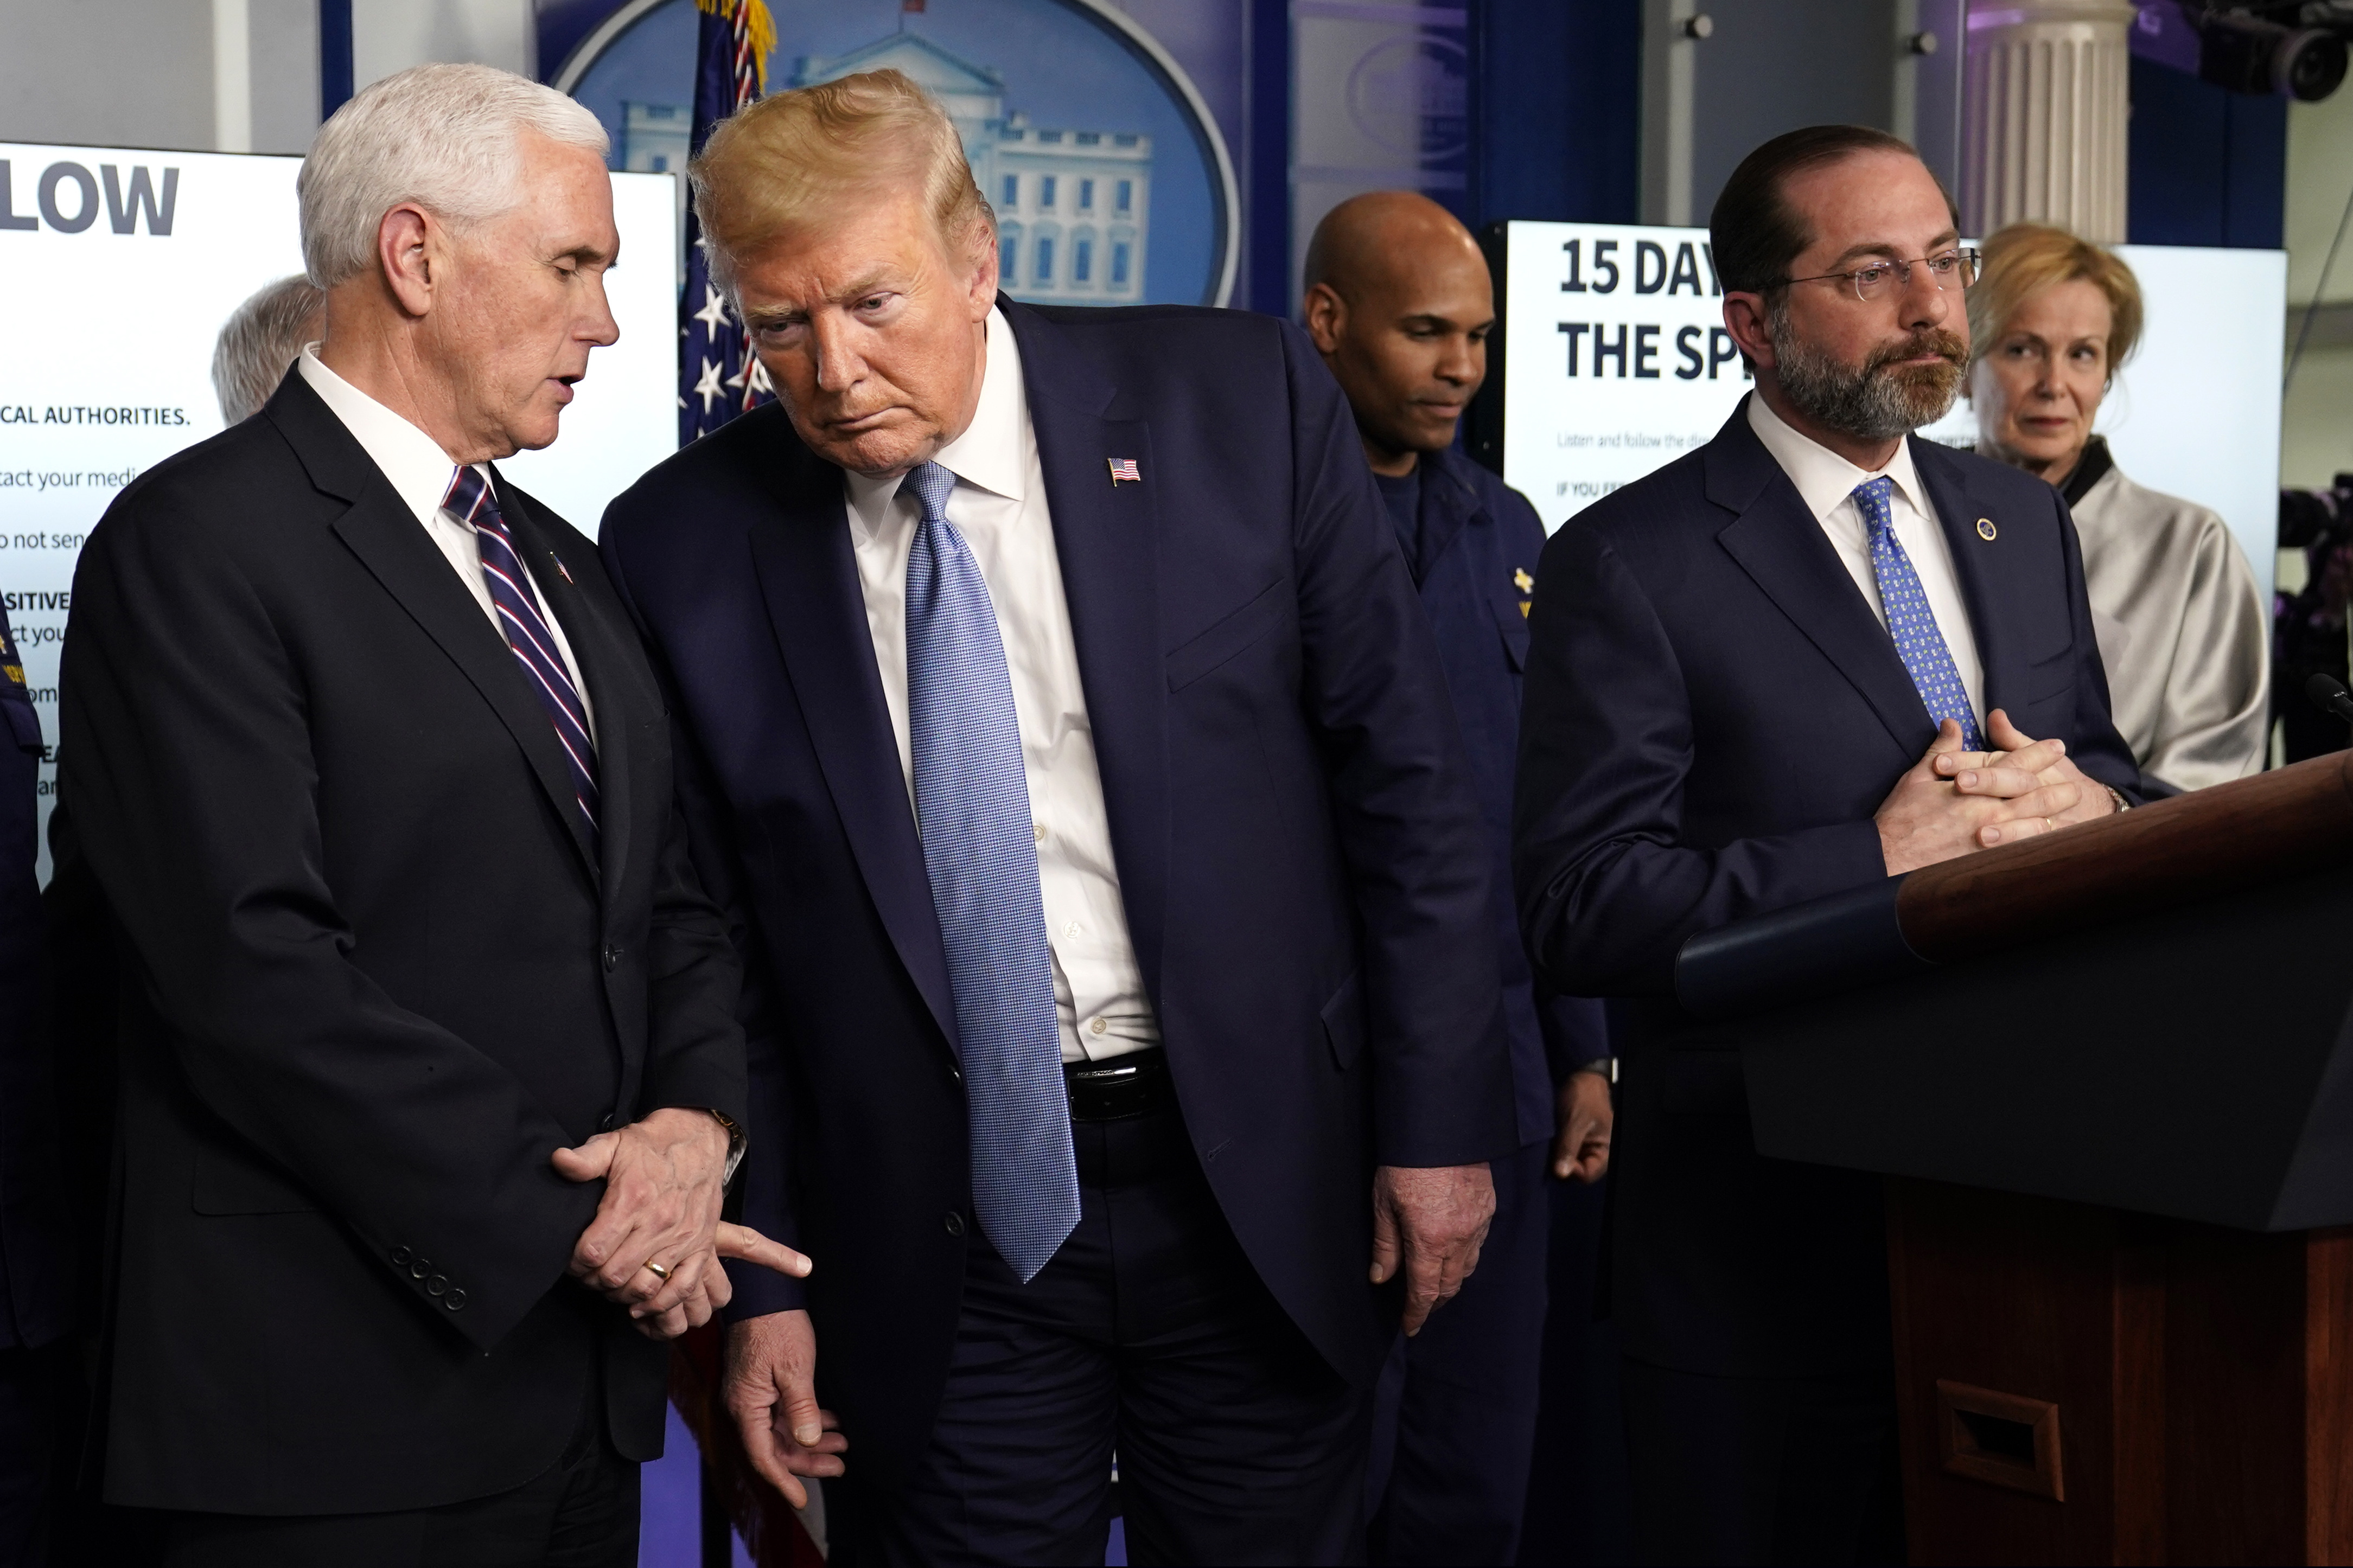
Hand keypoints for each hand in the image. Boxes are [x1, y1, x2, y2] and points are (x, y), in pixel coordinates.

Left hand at [551, 1107, 732, 1337]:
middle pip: (615, 1274)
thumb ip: (585, 1158)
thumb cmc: (652, 1145)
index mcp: (631, 1200)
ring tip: (611, 1283)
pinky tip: (641, 1300)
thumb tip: (558, 1161)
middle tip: (588, 1273)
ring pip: (645, 1285)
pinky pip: (681, 1287)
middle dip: (593, 1280)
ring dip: (622, 1293)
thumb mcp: (614, 1143)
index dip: (575, 1263)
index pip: (593, 1251)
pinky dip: (660, 1302)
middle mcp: (657, 1223)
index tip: (572, 1259)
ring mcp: (681, 1238)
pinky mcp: (700, 1245)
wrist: (699, 1138)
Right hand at [725, 1309, 847, 1507]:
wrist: (764, 1293)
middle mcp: (744, 1407)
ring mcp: (752, 1396)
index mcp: (746, 1407)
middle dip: (807, 1461)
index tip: (801, 1500)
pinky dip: (806, 1420)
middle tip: (840, 1466)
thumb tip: (807, 1442)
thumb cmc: (777, 1326)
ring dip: (811, 1440)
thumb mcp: (795, 1368)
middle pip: (774, 1448)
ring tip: (843, 1443)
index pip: (763, 1456)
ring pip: (781, 1432)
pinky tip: (830, 1421)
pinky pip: (782, 1414)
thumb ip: (801, 1407)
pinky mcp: (761, 1386)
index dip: (784, 1481)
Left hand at [1371, 1163, 1494, 1335]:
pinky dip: (1466, 1256)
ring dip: (1451, 1281)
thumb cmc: (1407, 1161)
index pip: (1424, 1292)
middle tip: (1419, 1307)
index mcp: (1429, 1241)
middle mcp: (1459, 1238)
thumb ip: (1385, 1245)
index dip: (1416, 1314)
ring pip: (1468, 1268)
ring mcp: (1478, 1224)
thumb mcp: (1384, 1203)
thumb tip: (1381, 1278)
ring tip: (1435, 1283)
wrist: (1443, 1126)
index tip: (1409, 1326)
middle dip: (1434, 1302)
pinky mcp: (1488, 1208)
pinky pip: (1479, 1244)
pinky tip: (1454, 1252)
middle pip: (1449, 1286)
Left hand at [1551, 1071, 1612, 1182]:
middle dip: (1562, 1166)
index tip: (1556, 1161)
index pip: (1588, 1175)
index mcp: (1604, 1150)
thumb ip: (1568, 1148)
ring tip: (1548, 1146)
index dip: (1572, 1172)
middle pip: (1577, 1173)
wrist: (1579, 1077)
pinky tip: (1547, 1144)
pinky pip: (1562, 1155)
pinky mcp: (1572, 1142)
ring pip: (1568, 1164)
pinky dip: (1554, 1152)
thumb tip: (1561, 1174)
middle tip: (1550, 1152)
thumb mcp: (1575, 1122)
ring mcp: (1583, 1148)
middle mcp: (1595, 1153)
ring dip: (1557, 1159)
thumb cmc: (1582, 1098)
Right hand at [1874, 719, 2086, 874]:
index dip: (2038, 753)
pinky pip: (2022, 851)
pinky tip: (2051, 844)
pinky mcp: (1987, 861)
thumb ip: (1941, 749)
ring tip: (2069, 815)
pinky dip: (2039, 846)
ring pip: (2035, 824)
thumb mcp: (1918, 776)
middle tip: (2076, 785)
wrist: (1887, 856)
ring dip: (2055, 817)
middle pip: (2034, 794)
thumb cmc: (1901, 816)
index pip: (2015, 763)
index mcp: (1973, 785)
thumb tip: (1952, 724)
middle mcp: (1988, 810)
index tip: (2056, 746)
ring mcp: (1991, 838)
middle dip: (2058, 787)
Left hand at [1937, 709, 2119, 833]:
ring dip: (2004, 828)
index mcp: (2022, 765)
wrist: (2088, 806)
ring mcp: (2041, 815)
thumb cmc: (2051, 777)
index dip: (1966, 760)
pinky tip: (2001, 860)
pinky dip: (2019, 851)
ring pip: (2026, 819)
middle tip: (1959, 784)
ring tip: (1979, 833)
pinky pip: (2034, 845)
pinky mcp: (2046, 838)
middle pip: (2011, 783)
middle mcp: (2032, 789)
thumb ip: (2010, 739)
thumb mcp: (2030, 755)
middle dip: (1986, 783)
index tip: (1940, 763)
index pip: (1993, 760)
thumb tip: (1995, 714)